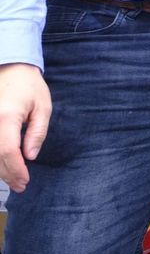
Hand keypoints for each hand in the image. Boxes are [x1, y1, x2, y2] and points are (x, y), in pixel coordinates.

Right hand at [0, 63, 50, 192]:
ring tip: (13, 179)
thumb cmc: (28, 86)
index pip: (9, 152)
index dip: (16, 170)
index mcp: (6, 118)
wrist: (9, 68)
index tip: (25, 181)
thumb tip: (30, 156)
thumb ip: (37, 133)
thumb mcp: (42, 107)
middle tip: (21, 186)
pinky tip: (3, 165)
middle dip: (7, 174)